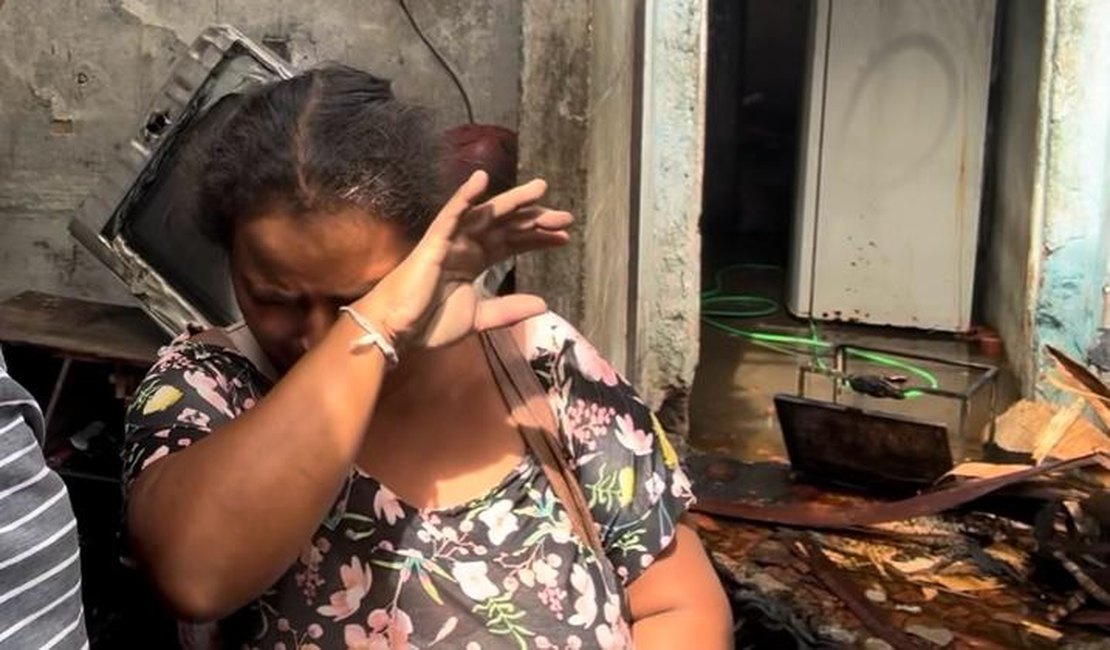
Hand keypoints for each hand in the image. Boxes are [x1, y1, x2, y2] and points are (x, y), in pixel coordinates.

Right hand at [353, 171, 571, 348]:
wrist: (397, 330)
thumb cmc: (430, 323)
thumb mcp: (479, 319)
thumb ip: (508, 310)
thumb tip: (543, 304)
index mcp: (475, 261)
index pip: (512, 243)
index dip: (537, 238)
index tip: (564, 236)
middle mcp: (466, 245)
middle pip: (507, 226)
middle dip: (535, 220)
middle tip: (566, 216)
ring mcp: (451, 240)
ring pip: (487, 214)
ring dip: (513, 202)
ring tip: (541, 189)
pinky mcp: (434, 241)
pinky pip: (452, 214)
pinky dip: (465, 196)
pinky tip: (481, 179)